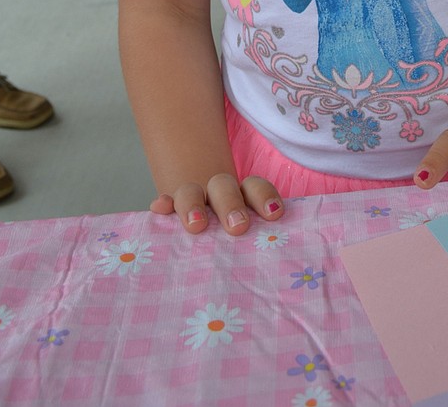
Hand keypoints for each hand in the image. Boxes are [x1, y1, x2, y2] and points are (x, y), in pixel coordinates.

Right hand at [150, 173, 284, 235]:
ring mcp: (193, 202)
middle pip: (223, 186)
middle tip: (238, 228)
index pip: (255, 187)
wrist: (208, 241)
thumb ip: (264, 245)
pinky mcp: (170, 211)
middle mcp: (218, 196)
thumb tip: (287, 262)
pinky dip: (164, 204)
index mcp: (243, 198)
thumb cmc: (238, 248)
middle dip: (230, 204)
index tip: (274, 215)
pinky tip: (160, 209)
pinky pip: (165, 202)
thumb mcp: (253, 243)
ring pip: (191, 191)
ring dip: (193, 204)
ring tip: (196, 225)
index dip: (265, 196)